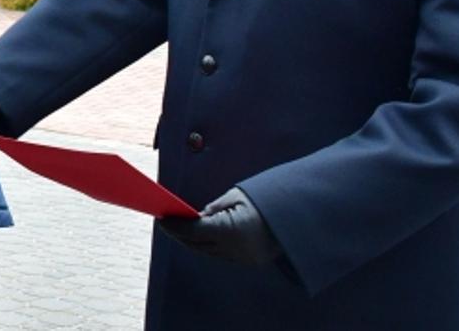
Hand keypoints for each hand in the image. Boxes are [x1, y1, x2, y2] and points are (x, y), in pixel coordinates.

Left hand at [158, 187, 282, 265]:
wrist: (298, 216)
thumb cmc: (265, 200)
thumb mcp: (236, 197)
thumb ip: (213, 209)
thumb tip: (194, 217)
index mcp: (231, 230)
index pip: (193, 230)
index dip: (175, 226)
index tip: (161, 219)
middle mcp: (235, 248)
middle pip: (197, 244)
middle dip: (180, 234)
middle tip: (167, 223)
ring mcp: (242, 257)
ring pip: (208, 251)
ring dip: (193, 241)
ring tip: (179, 230)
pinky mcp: (249, 261)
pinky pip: (221, 254)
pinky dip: (208, 246)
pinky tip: (199, 237)